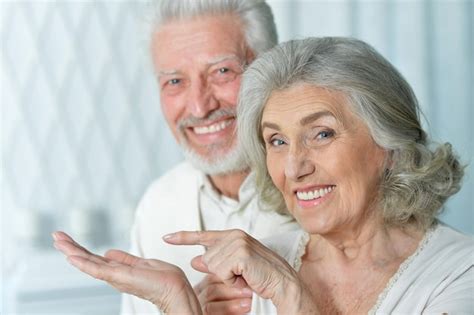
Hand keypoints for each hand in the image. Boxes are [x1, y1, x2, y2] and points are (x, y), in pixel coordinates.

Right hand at [52, 231, 200, 313]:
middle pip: (88, 260)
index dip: (82, 249)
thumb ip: (125, 259)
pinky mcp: (119, 277)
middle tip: (55, 235)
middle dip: (72, 248)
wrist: (175, 288)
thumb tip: (108, 253)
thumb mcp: (143, 263)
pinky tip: (71, 256)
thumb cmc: (165, 279)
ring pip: (89, 263)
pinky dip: (83, 263)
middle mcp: (114, 274)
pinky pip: (98, 270)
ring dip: (72, 251)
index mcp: (120, 270)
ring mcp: (115, 277)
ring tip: (57, 240)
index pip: (96, 258)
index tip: (67, 239)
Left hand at [164, 229, 306, 311]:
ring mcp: (237, 242)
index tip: (166, 237)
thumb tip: (195, 260)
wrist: (282, 282)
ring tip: (245, 276)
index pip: (203, 235)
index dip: (183, 237)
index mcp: (232, 235)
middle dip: (220, 272)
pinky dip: (232, 280)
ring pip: (212, 266)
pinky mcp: (240, 253)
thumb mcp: (234, 268)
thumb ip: (214, 261)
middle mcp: (234, 235)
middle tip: (241, 274)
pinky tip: (245, 278)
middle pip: (206, 257)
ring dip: (227, 277)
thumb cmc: (261, 275)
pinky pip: (221, 272)